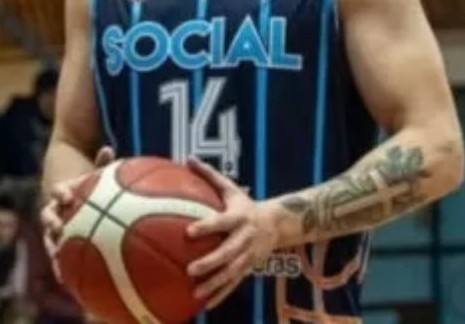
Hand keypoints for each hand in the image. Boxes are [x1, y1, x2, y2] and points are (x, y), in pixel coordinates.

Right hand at [40, 146, 115, 282]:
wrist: (70, 190)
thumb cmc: (89, 181)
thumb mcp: (95, 173)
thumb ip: (100, 164)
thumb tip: (108, 148)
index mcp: (63, 193)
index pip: (58, 191)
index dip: (61, 194)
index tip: (67, 198)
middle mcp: (56, 210)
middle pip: (49, 217)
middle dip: (52, 224)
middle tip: (59, 230)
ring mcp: (56, 227)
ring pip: (50, 239)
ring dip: (53, 250)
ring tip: (58, 264)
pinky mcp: (59, 242)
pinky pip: (61, 255)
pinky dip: (64, 267)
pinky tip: (73, 285)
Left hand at [186, 157, 277, 308]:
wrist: (277, 224)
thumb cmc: (245, 204)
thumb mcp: (231, 189)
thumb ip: (210, 176)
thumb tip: (188, 158)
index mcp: (239, 218)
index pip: (222, 222)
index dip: (207, 226)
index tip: (189, 231)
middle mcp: (245, 238)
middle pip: (228, 252)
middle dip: (211, 262)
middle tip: (190, 269)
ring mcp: (249, 255)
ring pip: (232, 272)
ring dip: (214, 283)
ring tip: (195, 292)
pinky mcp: (249, 268)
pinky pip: (234, 283)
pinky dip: (221, 294)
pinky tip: (205, 305)